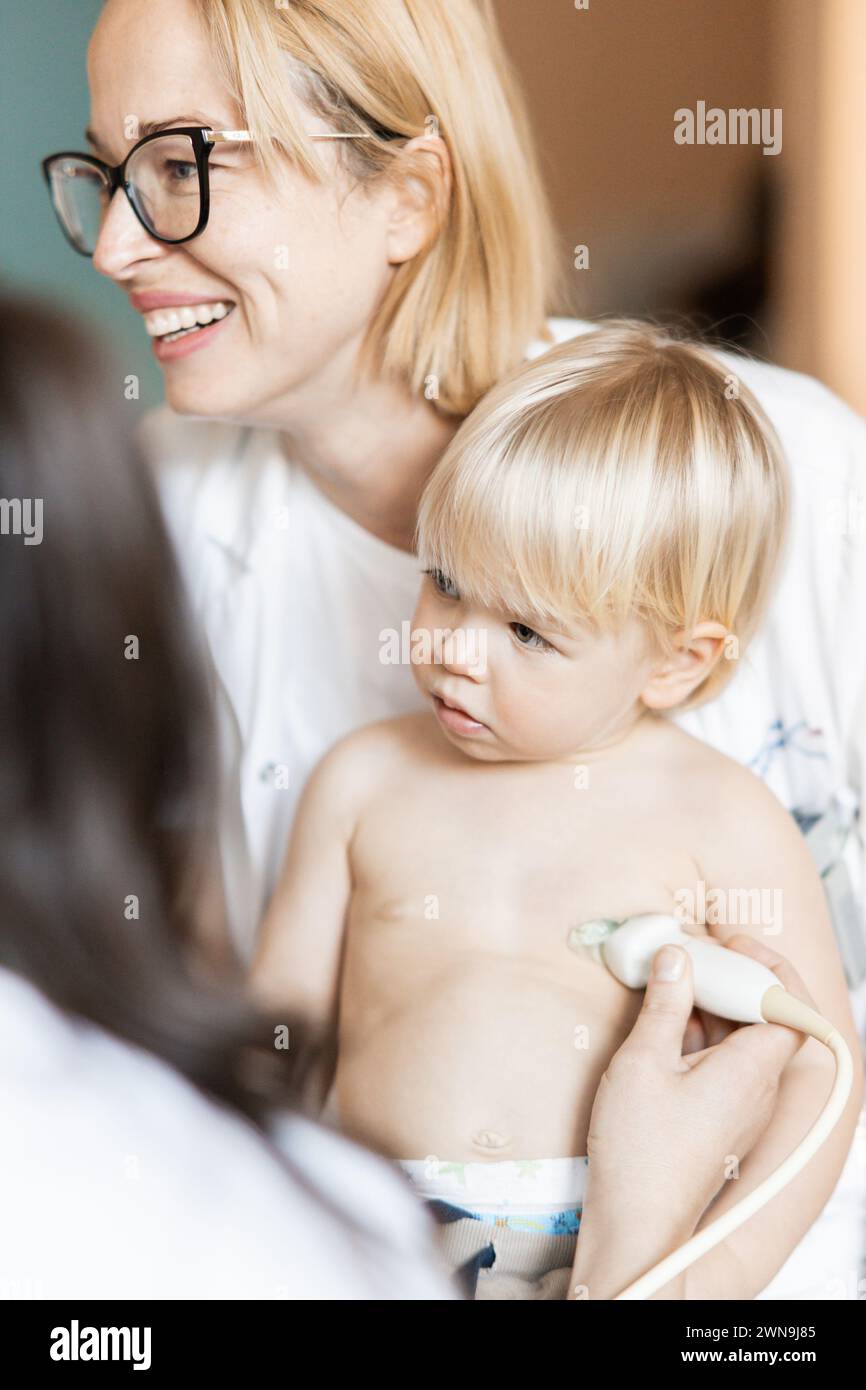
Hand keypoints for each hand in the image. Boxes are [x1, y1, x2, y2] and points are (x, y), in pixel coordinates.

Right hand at [570, 935, 813, 1297]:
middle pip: (761, 1017)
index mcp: (752, 1069)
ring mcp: (740, 1107)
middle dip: (729, 979)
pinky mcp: (720, 1120)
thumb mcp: (644, 1061)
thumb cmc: (642, 1151)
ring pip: (739, 1040)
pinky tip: (663, 1022)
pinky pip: (722, 1063)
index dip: (764, 968)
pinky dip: (699, 1035)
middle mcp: (758, 1089)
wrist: (637, 1223)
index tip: (729, 944)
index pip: (786, 1006)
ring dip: (710, 1006)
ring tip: (669, 981)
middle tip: (690, 954)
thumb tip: (677, 958)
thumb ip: (665, 1004)